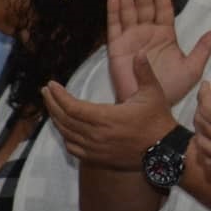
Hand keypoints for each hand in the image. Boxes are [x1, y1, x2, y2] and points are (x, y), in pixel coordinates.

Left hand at [43, 52, 178, 169]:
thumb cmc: (158, 120)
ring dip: (56, 120)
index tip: (51, 85)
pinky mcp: (98, 159)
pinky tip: (64, 129)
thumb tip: (139, 52)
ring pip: (66, 134)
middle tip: (46, 92)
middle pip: (64, 120)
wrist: (165, 151)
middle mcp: (97, 135)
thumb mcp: (153, 93)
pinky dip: (65, 137)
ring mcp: (96, 149)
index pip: (72, 107)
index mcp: (107, 118)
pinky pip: (73, 149)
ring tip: (52, 107)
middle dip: (52, 104)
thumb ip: (143, 72)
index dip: (59, 95)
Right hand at [106, 0, 210, 102]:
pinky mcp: (117, 47)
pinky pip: (115, 26)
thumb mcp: (192, 68)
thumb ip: (203, 48)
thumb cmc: (171, 89)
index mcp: (166, 34)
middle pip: (145, 5)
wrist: (151, 105)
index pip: (163, 8)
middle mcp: (147, 32)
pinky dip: (113, 11)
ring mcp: (132, 38)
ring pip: (128, 10)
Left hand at [192, 76, 210, 189]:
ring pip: (202, 145)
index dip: (204, 94)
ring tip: (209, 117)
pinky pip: (210, 163)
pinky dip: (205, 149)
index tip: (207, 86)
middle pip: (203, 126)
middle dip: (201, 108)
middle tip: (208, 98)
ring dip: (200, 128)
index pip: (209, 109)